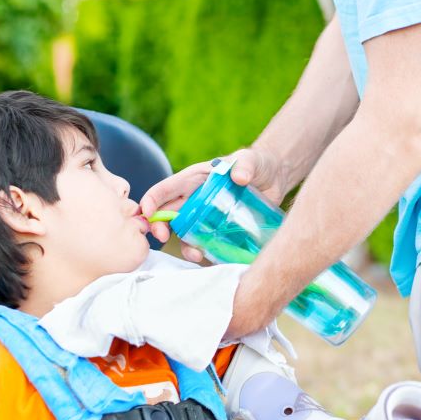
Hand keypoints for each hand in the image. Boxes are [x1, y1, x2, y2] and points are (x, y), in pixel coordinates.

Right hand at [140, 148, 288, 262]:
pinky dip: (204, 252)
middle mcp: (194, 198)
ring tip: (195, 255)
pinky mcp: (218, 228)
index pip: (166, 189)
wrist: (274, 179)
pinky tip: (210, 259)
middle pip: (168, 214)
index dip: (152, 199)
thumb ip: (245, 164)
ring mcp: (205, 215)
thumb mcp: (250, 160)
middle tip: (162, 237)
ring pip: (185, 233)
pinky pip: (205, 243)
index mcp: (194, 179)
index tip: (146, 212)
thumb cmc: (257, 164)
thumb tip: (239, 177)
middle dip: (159, 226)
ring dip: (184, 245)